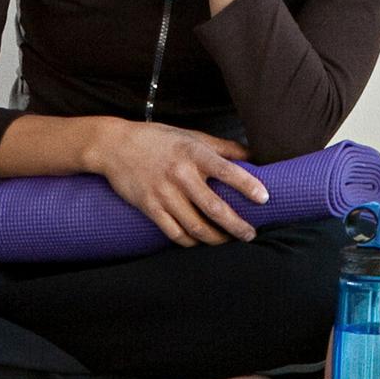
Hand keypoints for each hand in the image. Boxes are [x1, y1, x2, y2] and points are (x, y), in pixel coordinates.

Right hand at [88, 121, 269, 245]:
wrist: (114, 146)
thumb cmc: (158, 139)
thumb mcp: (191, 136)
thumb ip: (222, 148)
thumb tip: (254, 157)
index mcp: (194, 153)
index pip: (227, 171)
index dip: (248, 186)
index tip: (265, 199)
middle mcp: (180, 174)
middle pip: (214, 208)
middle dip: (237, 226)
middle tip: (251, 234)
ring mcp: (163, 193)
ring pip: (196, 226)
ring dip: (216, 239)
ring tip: (228, 240)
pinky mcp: (149, 207)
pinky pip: (175, 233)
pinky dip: (191, 242)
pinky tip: (200, 241)